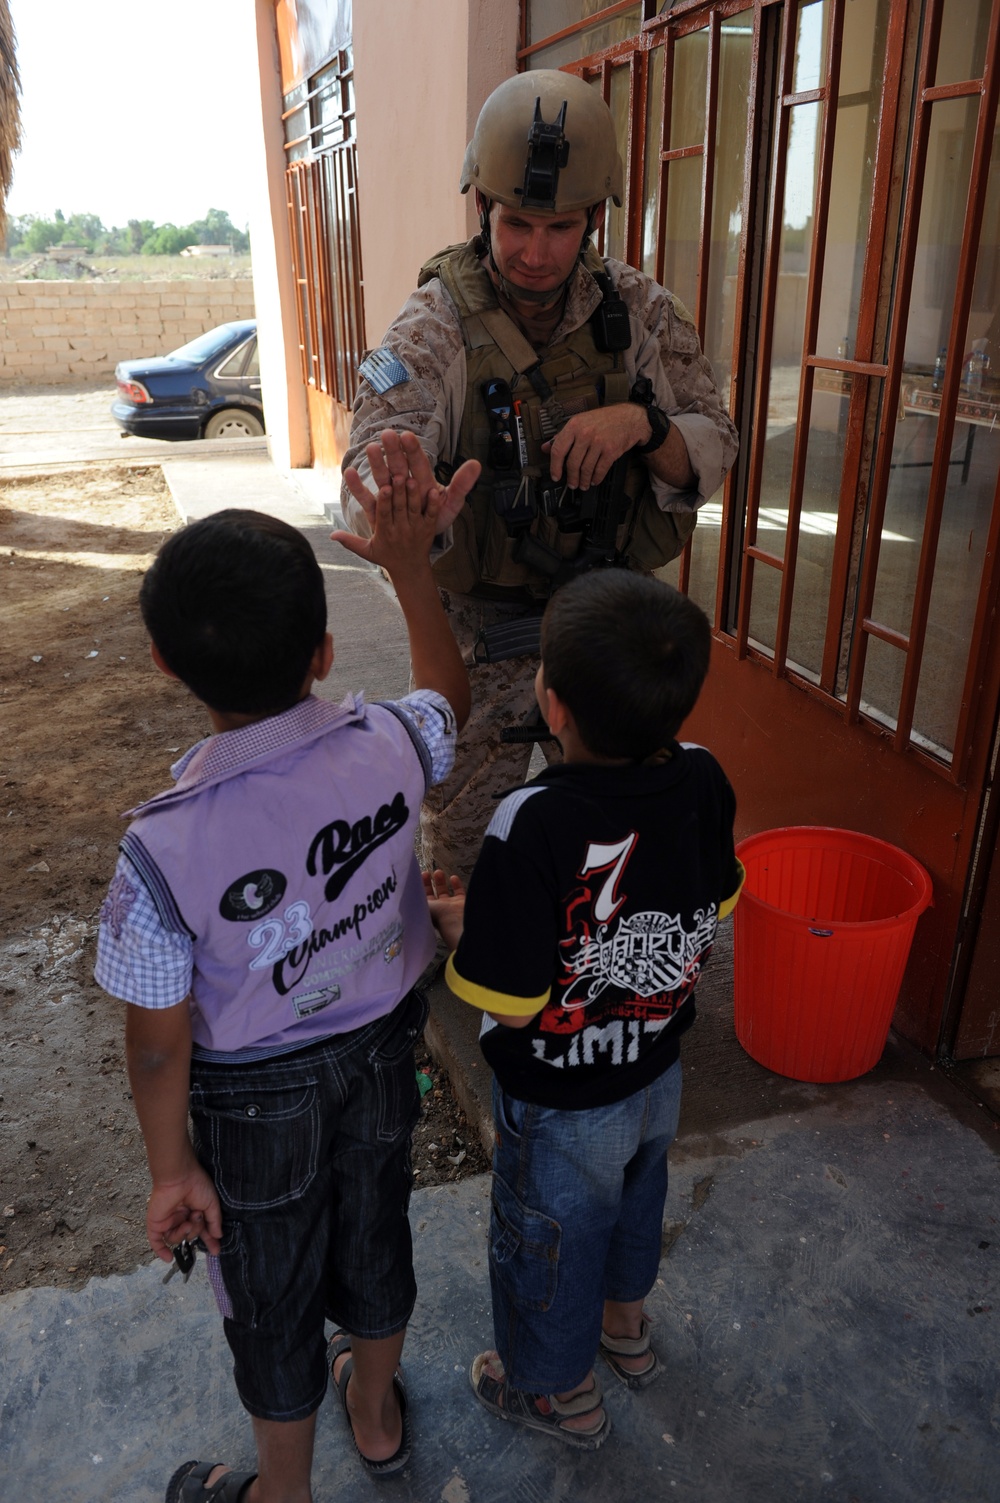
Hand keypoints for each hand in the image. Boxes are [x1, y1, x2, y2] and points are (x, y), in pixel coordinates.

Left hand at [145, 1166, 222, 1262]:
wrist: (179, 1176)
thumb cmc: (197, 1186)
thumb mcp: (211, 1204)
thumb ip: (214, 1221)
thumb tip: (218, 1236)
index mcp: (194, 1211)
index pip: (201, 1230)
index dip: (208, 1240)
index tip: (216, 1250)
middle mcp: (181, 1217)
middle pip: (189, 1235)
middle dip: (196, 1229)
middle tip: (196, 1216)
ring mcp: (168, 1221)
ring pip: (176, 1238)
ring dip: (184, 1233)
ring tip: (187, 1221)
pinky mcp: (156, 1223)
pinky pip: (156, 1241)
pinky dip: (161, 1251)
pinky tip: (168, 1259)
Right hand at [339, 429, 479, 540]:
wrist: (420, 539)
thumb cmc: (435, 518)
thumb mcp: (451, 504)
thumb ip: (462, 485)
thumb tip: (477, 464)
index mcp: (423, 482)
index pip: (419, 463)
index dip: (413, 451)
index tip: (407, 436)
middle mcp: (405, 484)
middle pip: (399, 465)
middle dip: (394, 450)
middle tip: (387, 434)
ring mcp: (390, 494)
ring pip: (383, 476)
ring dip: (377, 463)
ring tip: (370, 448)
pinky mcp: (378, 508)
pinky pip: (366, 497)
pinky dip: (358, 486)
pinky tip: (348, 473)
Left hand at [422, 868, 465, 951]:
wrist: (455, 921)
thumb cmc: (436, 915)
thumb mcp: (420, 904)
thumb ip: (414, 896)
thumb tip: (407, 888)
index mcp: (426, 911)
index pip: (420, 898)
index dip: (418, 888)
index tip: (416, 877)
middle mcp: (437, 909)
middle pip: (431, 894)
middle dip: (428, 883)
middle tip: (426, 873)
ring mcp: (450, 906)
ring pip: (444, 892)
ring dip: (440, 881)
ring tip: (438, 872)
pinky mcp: (461, 902)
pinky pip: (458, 892)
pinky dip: (456, 884)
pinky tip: (453, 877)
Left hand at [544, 404, 649, 488]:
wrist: (628, 418)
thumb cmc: (602, 420)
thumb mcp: (580, 422)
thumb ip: (562, 436)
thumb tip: (545, 448)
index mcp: (574, 425)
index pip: (558, 449)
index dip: (555, 466)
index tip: (555, 476)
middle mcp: (585, 433)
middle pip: (572, 463)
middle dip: (571, 478)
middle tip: (571, 484)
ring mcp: (599, 442)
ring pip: (586, 469)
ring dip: (583, 480)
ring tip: (583, 485)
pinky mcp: (611, 451)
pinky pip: (600, 470)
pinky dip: (596, 478)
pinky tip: (594, 480)